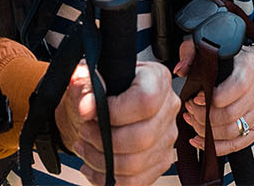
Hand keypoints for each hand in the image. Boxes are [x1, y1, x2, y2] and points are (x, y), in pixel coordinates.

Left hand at [55, 60, 179, 185]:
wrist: (102, 105)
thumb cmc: (101, 90)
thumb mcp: (89, 78)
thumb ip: (85, 86)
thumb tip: (87, 106)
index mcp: (157, 79)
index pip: (146, 101)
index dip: (115, 112)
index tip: (94, 114)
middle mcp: (168, 108)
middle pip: (142, 137)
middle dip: (104, 141)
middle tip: (85, 133)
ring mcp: (167, 137)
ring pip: (137, 163)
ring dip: (102, 161)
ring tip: (85, 149)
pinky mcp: (160, 161)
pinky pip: (136, 181)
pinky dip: (108, 179)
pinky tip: (95, 166)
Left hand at [175, 42, 253, 154]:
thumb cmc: (236, 60)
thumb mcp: (217, 49)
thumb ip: (195, 54)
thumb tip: (180, 69)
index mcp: (249, 69)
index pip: (236, 88)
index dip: (212, 97)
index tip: (196, 98)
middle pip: (229, 115)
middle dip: (203, 116)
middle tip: (190, 110)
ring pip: (231, 131)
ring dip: (207, 131)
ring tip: (193, 121)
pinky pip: (237, 144)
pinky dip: (217, 146)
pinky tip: (201, 140)